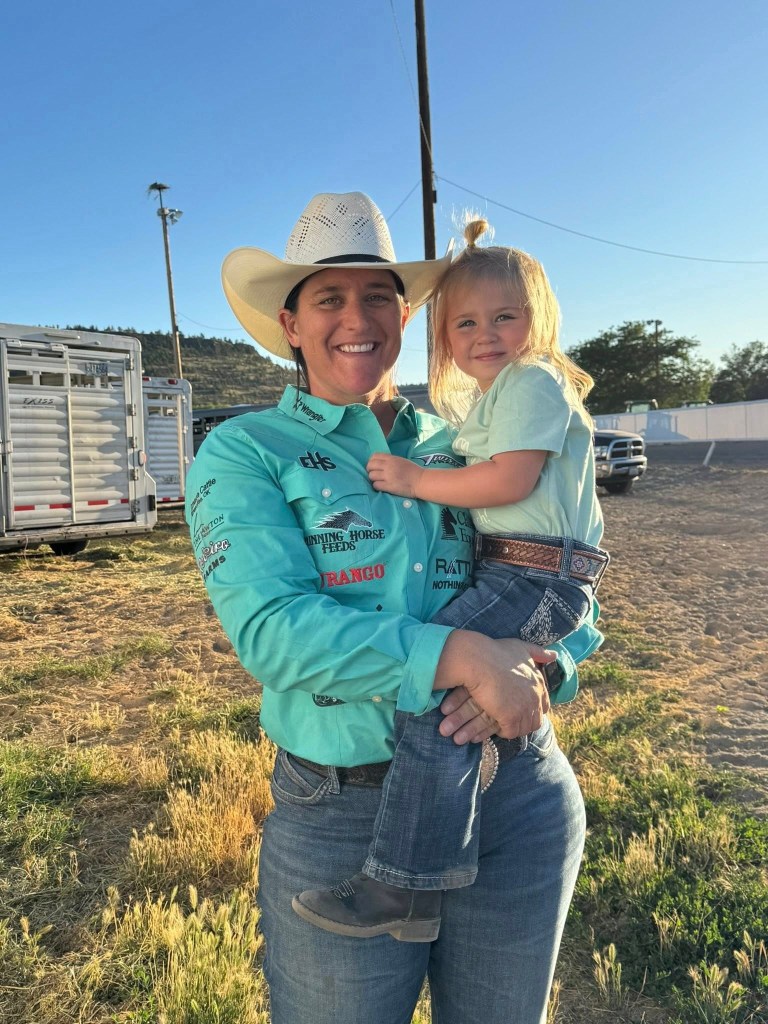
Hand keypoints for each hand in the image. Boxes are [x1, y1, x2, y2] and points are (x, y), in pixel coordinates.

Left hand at [367, 453, 423, 497]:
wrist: (421, 481)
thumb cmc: (413, 471)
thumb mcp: (401, 461)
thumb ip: (390, 461)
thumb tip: (378, 464)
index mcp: (391, 458)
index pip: (374, 456)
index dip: (371, 462)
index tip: (374, 467)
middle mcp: (388, 466)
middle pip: (370, 466)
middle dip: (370, 471)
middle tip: (375, 475)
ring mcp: (388, 476)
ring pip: (371, 476)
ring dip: (374, 480)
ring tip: (379, 482)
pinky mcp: (389, 486)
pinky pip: (376, 485)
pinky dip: (377, 487)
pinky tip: (382, 487)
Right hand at [435, 633, 554, 742]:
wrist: (477, 660)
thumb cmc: (495, 651)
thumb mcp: (521, 647)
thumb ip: (538, 652)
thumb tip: (554, 655)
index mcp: (539, 683)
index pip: (543, 706)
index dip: (532, 709)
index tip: (520, 709)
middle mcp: (535, 697)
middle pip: (535, 720)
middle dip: (524, 722)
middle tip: (510, 721)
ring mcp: (523, 708)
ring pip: (523, 728)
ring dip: (513, 729)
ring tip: (502, 726)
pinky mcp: (510, 717)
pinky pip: (510, 732)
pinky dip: (503, 732)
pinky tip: (495, 727)